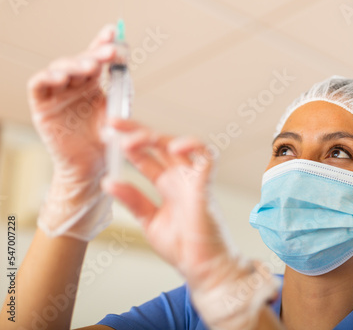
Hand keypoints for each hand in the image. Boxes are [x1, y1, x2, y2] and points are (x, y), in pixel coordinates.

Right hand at [28, 24, 116, 179]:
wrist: (92, 167)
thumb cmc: (106, 141)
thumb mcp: (118, 114)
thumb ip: (121, 92)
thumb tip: (126, 67)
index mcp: (93, 84)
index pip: (97, 58)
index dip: (103, 43)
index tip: (114, 32)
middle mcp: (74, 84)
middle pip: (81, 61)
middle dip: (96, 54)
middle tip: (110, 52)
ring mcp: (57, 93)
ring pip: (60, 68)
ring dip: (75, 64)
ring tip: (91, 67)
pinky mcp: (42, 105)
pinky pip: (39, 85)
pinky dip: (47, 77)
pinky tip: (61, 77)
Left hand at [103, 119, 279, 328]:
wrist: (202, 268)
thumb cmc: (183, 247)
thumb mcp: (149, 221)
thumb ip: (133, 199)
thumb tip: (108, 181)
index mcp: (167, 184)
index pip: (145, 156)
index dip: (128, 144)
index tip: (106, 135)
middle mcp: (180, 177)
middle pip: (158, 144)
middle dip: (136, 131)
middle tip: (112, 123)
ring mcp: (193, 179)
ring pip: (178, 144)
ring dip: (155, 137)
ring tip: (132, 140)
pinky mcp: (206, 185)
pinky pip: (206, 156)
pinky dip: (192, 146)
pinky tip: (172, 146)